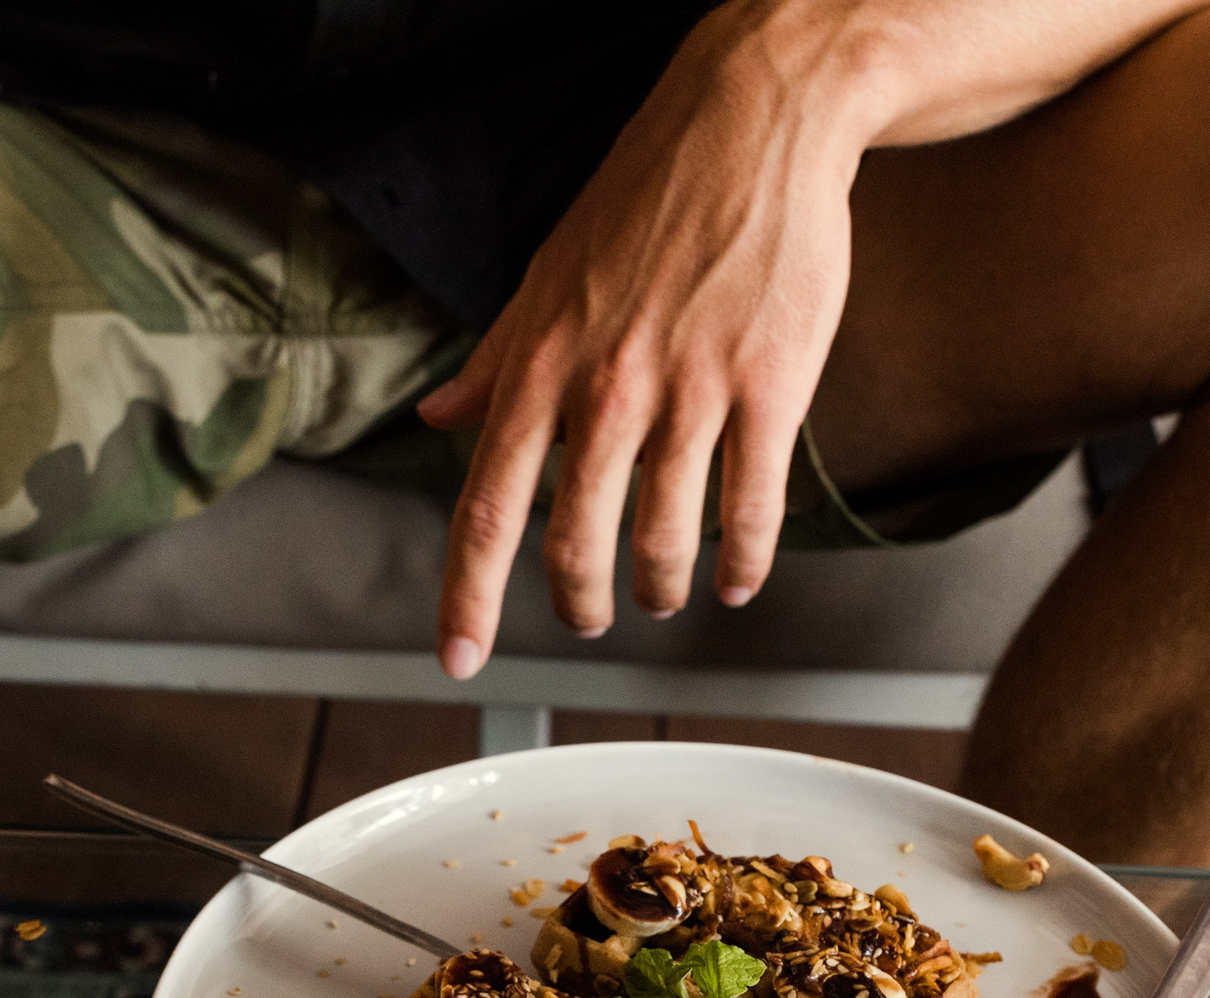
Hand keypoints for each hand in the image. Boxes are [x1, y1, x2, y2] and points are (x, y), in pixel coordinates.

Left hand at [418, 2, 873, 674]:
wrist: (751, 127)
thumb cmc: (644, 200)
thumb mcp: (544, 276)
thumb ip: (494, 361)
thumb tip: (438, 419)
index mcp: (541, 367)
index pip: (485, 508)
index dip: (466, 598)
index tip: (458, 658)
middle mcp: (608, 390)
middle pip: (575, 542)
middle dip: (579, 603)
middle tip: (588, 619)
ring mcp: (692, 392)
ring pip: (665, 538)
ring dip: (661, 587)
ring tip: (664, 596)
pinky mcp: (770, 387)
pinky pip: (751, 507)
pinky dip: (742, 560)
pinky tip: (737, 580)